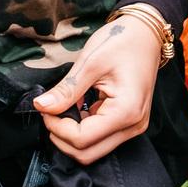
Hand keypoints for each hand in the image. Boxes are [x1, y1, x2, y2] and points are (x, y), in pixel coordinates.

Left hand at [31, 15, 163, 165]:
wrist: (146, 33)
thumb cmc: (123, 41)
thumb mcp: (90, 63)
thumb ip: (66, 90)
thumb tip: (41, 106)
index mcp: (126, 111)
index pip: (82, 139)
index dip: (57, 128)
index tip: (46, 109)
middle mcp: (133, 125)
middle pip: (88, 153)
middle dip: (63, 137)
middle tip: (51, 112)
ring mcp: (133, 126)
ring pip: (93, 149)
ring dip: (72, 135)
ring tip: (65, 108)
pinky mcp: (129, 123)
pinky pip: (101, 138)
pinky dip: (83, 129)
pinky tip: (78, 107)